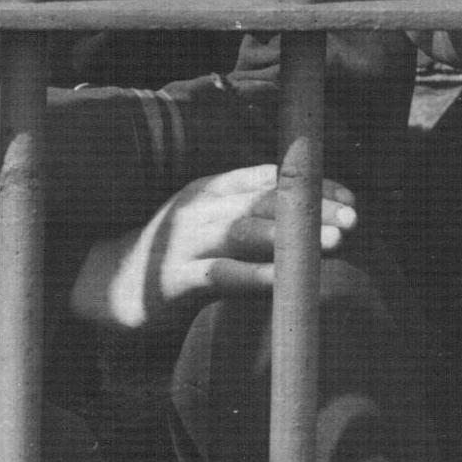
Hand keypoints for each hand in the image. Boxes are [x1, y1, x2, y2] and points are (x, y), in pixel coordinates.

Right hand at [65, 164, 358, 330]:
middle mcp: (198, 207)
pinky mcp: (173, 279)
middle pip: (263, 201)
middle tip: (354, 220)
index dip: (311, 186)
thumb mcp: (212, 224)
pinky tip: (282, 280)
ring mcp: (184, 242)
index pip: (268, 178)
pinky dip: (252, 274)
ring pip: (243, 231)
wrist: (108, 283)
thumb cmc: (174, 255)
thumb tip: (316, 219)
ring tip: (332, 244)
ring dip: (290, 236)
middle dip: (311, 209)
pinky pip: (217, 274)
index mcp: (209, 189)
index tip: (351, 200)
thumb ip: (253, 217)